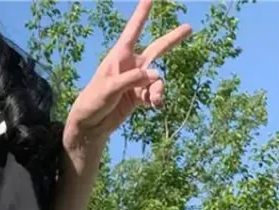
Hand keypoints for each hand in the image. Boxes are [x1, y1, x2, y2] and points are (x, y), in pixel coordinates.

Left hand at [63, 0, 191, 152]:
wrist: (89, 126)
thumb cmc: (93, 102)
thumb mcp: (110, 88)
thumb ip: (132, 79)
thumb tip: (157, 75)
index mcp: (119, 56)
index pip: (133, 31)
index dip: (142, 13)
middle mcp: (130, 66)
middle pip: (156, 49)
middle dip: (173, 39)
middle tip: (189, 28)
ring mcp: (136, 82)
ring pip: (156, 79)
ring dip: (158, 88)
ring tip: (156, 99)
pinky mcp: (138, 97)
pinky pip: (153, 94)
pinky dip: (156, 99)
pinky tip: (156, 105)